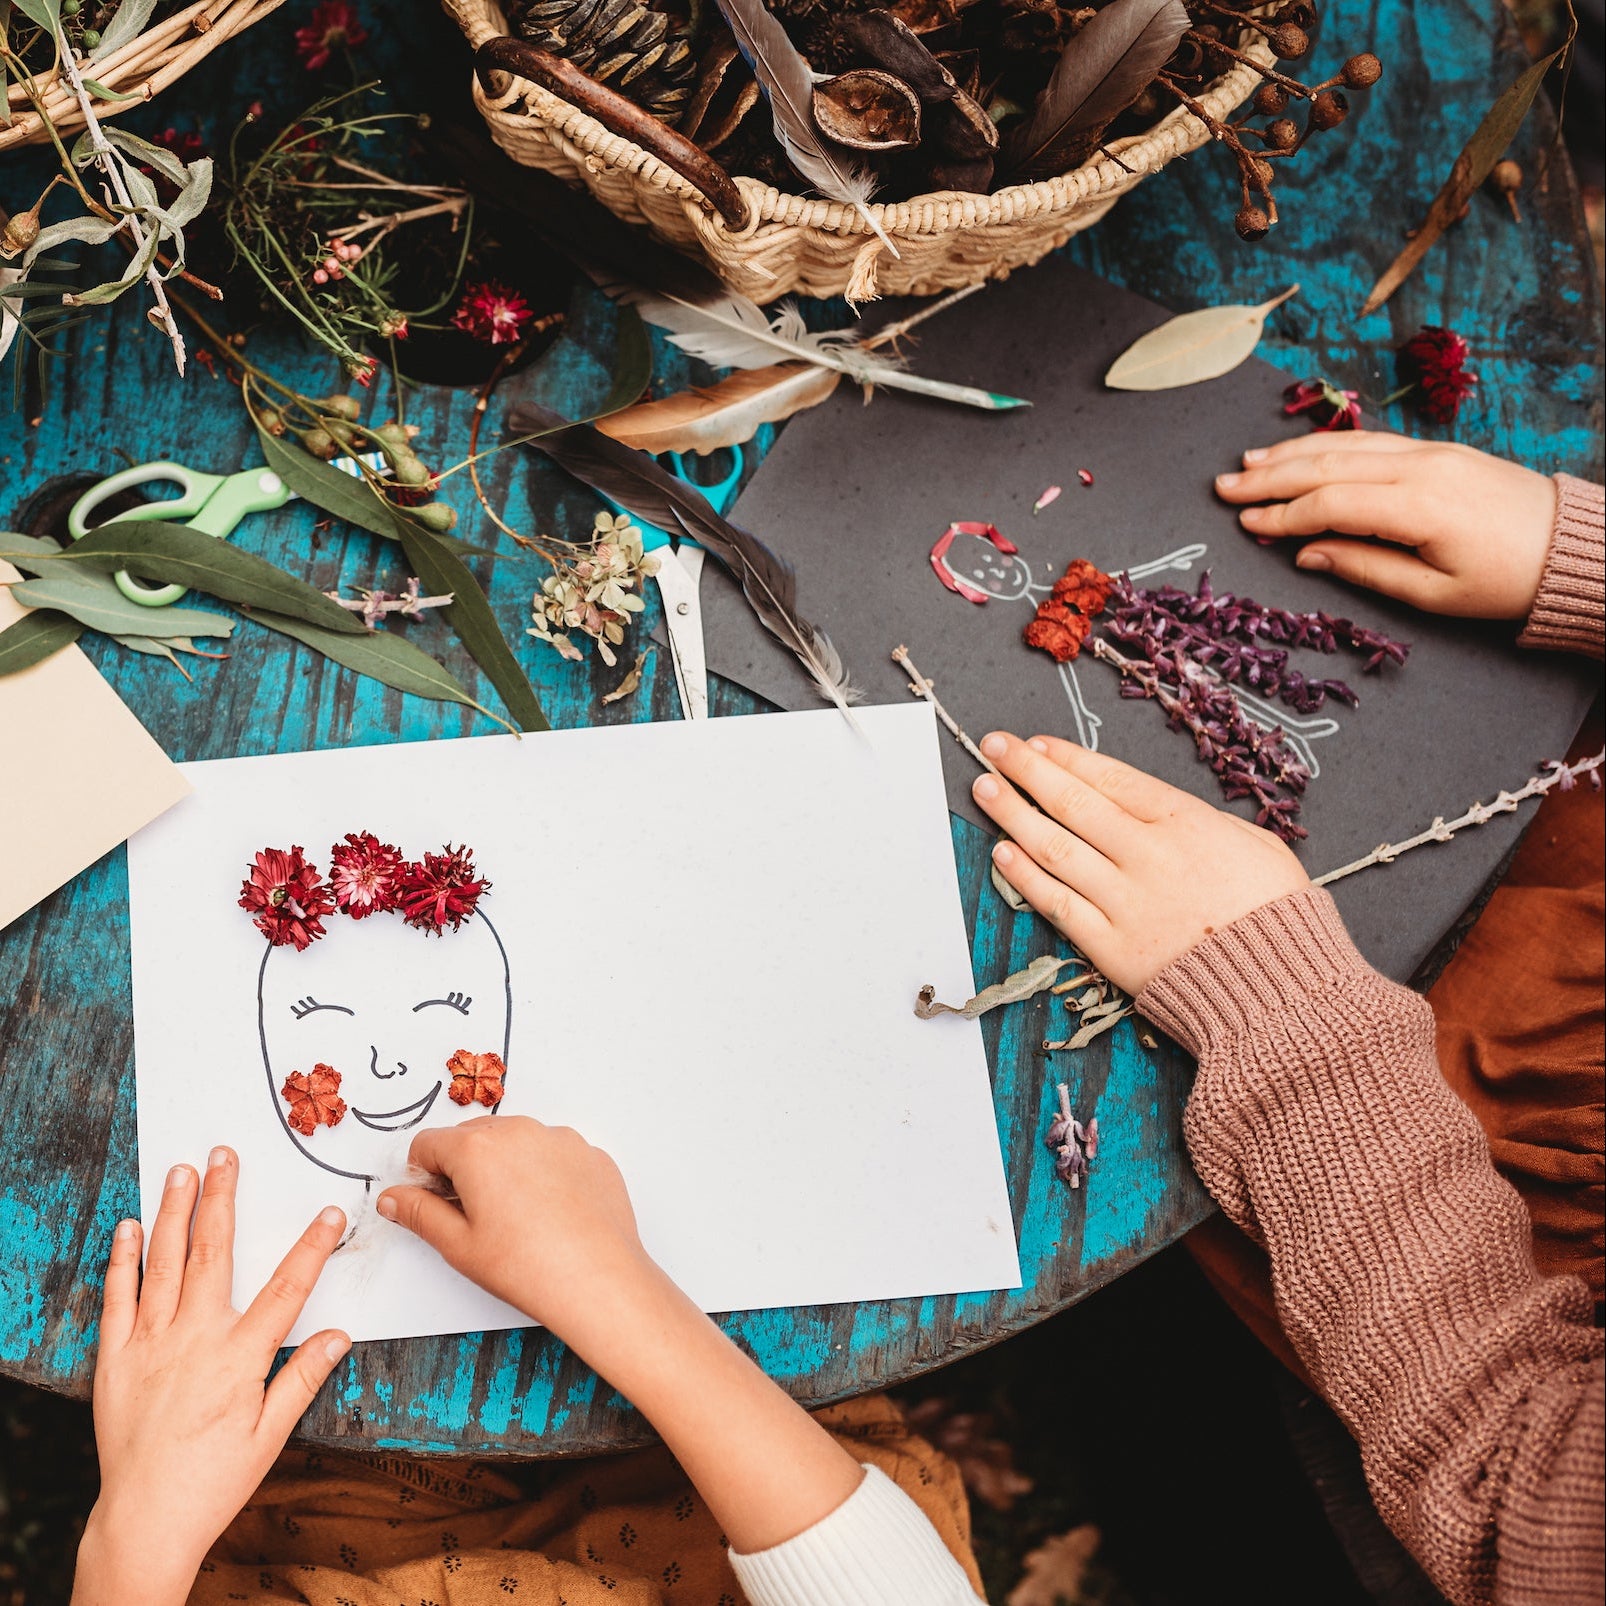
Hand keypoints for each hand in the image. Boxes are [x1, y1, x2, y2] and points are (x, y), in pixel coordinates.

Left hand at [74, 1150, 347, 1605]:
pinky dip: (124, 1260)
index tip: (330, 1211)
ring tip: (182, 1171)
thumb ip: (303, 1379)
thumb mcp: (270, 1435)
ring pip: (164, 1264)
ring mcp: (150, 1344)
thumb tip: (341, 1334)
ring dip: (174, 1212)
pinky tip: (131, 1227)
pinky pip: (118, 1298)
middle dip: (221, 1198)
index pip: (287, 1289)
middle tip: (225, 1155)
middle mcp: (194, 1339)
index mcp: (239, 1358)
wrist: (144, 1518)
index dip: (312, 1247)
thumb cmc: (213, 1481)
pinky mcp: (115, 1358)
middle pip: (213, 1253)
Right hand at [377, 1117, 650, 1352]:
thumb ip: (418, 1213)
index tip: (434, 1204)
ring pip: (515, 1141)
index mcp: (477, 1148)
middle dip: (462, 1168)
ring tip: (515, 1218)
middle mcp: (519, 1130)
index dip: (422, 1175)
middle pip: (472, 1137)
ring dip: (504, 1166)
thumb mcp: (458, 1245)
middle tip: (472, 1216)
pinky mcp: (590, 1153)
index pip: (427, 1144)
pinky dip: (544, 1173)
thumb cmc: (527, 1266)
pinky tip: (549, 1214)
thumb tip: (393, 1197)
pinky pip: (553, 1153)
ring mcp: (560, 1138)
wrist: (598, 1279)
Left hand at [973, 733, 1308, 995]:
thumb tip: (1157, 805)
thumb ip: (1201, 821)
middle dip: (1028, 771)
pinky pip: (1058, 904)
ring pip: (1055, 848)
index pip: (1111, 779)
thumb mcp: (1257, 844)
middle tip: (994, 748)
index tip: (1035, 744)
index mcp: (1186, 824)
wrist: (1282, 989)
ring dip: (1014, 814)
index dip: (1067, 758)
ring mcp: (1125, 902)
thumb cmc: (1277, 916)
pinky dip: (1026, 877)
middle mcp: (1148, 856)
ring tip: (985, 789)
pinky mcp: (1111, 947)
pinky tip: (1002, 853)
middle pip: (1074, 803)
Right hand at [1215, 434, 1555, 618]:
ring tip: (1249, 463)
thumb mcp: (1433, 593)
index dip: (1282, 515)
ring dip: (1292, 454)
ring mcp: (1430, 452)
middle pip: (1329, 466)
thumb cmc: (1506, 581)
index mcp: (1419, 506)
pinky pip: (1370, 441)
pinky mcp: (1438, 450)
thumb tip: (1307, 554)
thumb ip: (1364, 568)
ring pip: (1346, 446)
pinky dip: (1328, 446)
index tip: (1245, 525)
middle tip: (1224, 488)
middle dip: (1271, 477)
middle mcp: (1420, 468)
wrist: (1573, 547)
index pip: (1330, 503)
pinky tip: (1301, 451)